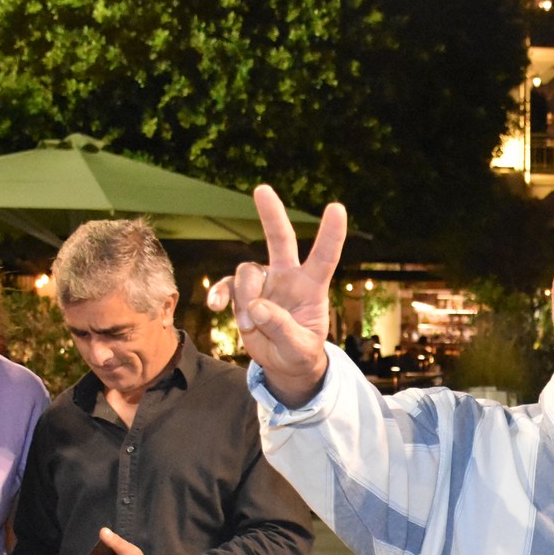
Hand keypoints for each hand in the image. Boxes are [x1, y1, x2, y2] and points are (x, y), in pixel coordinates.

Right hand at [205, 185, 347, 406]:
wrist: (284, 364)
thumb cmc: (300, 353)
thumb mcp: (299, 349)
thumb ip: (282, 330)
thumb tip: (256, 308)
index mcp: (312, 288)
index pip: (324, 257)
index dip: (331, 234)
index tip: (337, 208)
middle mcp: (288, 278)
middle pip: (280, 239)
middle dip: (272, 214)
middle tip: (262, 190)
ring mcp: (264, 283)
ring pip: (247, 272)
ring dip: (244, 299)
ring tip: (250, 328)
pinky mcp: (243, 294)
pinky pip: (227, 285)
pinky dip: (220, 294)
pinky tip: (216, 307)